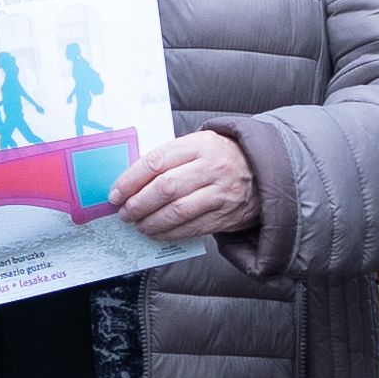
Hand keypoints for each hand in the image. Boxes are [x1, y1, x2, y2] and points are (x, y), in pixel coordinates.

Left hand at [109, 129, 259, 245]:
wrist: (262, 172)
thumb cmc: (220, 158)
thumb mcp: (198, 145)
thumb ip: (169, 158)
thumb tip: (130, 181)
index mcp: (200, 144)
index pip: (156, 161)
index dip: (131, 180)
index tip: (116, 193)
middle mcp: (212, 167)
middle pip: (165, 188)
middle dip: (138, 204)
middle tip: (124, 212)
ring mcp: (221, 193)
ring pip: (178, 211)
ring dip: (151, 222)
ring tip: (138, 224)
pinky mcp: (226, 215)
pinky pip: (192, 228)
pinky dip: (169, 233)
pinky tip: (156, 232)